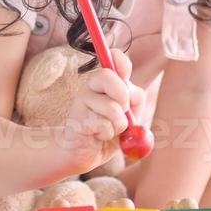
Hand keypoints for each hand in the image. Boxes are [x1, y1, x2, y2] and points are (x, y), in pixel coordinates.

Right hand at [59, 49, 145, 171]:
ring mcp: (81, 101)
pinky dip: (108, 134)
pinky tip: (99, 136)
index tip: (126, 74)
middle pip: (107, 76)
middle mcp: (91, 86)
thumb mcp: (130, 114)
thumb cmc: (110, 130)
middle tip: (124, 112)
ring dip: (118, 124)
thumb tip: (132, 92)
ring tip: (110, 129)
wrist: (87, 152)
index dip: (121, 62)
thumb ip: (135, 100)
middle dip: (123, 96)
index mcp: (106, 81)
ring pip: (111, 107)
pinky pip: (103, 125)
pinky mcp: (76, 119)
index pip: (113, 58)